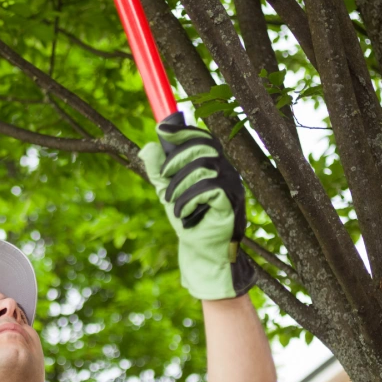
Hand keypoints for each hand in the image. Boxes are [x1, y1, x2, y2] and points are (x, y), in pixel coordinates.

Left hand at [138, 122, 255, 299]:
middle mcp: (226, 172)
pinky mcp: (232, 202)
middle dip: (176, 160)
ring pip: (203, 167)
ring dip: (179, 184)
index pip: (203, 139)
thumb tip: (148, 146)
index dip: (184, 132)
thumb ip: (158, 170)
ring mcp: (232, 186)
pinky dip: (189, 199)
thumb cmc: (188, 219)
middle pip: (203, 147)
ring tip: (172, 203)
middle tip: (163, 177)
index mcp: (213, 166)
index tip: (162, 130)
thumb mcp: (166, 191)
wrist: (201, 251)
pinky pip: (209, 188)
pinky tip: (183, 213)